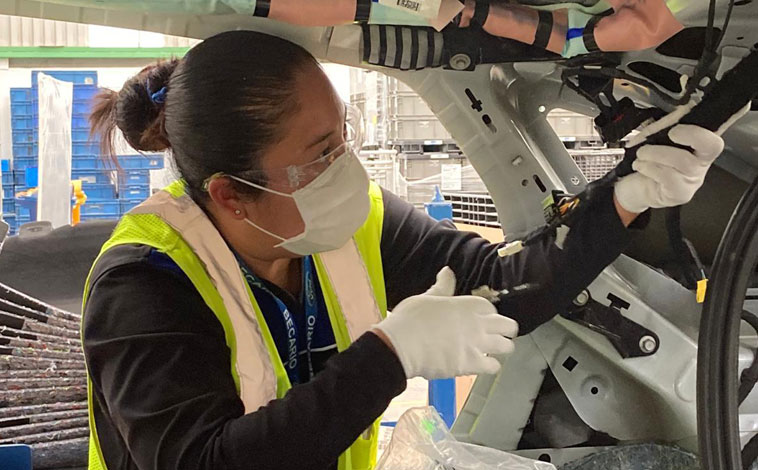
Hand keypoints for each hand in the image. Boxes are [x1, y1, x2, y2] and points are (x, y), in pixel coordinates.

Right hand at [373, 267, 517, 379]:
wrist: (402, 345)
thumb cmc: (410, 319)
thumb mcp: (426, 298)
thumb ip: (442, 287)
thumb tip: (447, 271)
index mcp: (467, 305)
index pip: (490, 307)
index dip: (488, 313)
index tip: (484, 317)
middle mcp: (477, 323)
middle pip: (508, 326)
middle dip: (506, 329)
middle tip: (500, 334)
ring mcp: (477, 345)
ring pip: (506, 347)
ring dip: (502, 348)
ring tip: (495, 350)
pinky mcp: (472, 364)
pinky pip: (494, 366)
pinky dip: (491, 365)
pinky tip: (484, 365)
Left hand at [614, 124, 723, 213]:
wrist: (635, 190)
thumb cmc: (649, 163)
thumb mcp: (656, 140)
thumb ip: (665, 126)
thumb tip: (676, 112)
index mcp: (699, 145)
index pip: (714, 132)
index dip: (700, 126)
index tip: (679, 123)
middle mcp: (701, 162)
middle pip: (711, 145)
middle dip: (688, 134)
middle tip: (669, 134)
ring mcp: (692, 179)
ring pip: (681, 160)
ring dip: (655, 152)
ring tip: (642, 153)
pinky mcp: (680, 193)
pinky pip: (667, 176)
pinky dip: (648, 166)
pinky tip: (641, 165)